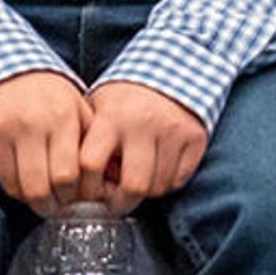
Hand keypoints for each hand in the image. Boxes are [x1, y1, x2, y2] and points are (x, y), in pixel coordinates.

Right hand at [0, 70, 91, 211]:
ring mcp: (3, 130)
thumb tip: (112, 179)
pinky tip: (24, 184)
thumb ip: (92, 141)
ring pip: (19, 188)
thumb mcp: (77, 109)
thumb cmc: (49, 97)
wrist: (4, 70)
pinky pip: (1, 178)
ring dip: (33, 201)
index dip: (73, 197)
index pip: (67, 175)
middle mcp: (31, 123)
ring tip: (42, 199)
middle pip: (41, 188)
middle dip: (52, 206)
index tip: (77, 200)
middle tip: (58, 206)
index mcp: (61, 116)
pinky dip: (15, 189)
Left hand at [82, 81, 209, 211]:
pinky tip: (155, 169)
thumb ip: (87, 144)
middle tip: (115, 202)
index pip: (90, 164)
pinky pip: (178, 180)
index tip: (89, 194)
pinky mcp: (194, 138)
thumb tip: (80, 187)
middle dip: (121, 203)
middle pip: (133, 186)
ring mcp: (172, 132)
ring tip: (135, 179)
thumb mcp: (97, 110)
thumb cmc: (125, 99)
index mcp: (111, 117)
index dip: (87, 187)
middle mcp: (143, 124)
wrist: (169, 71)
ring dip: (144, 192)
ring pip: (158, 187)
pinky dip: (165, 182)